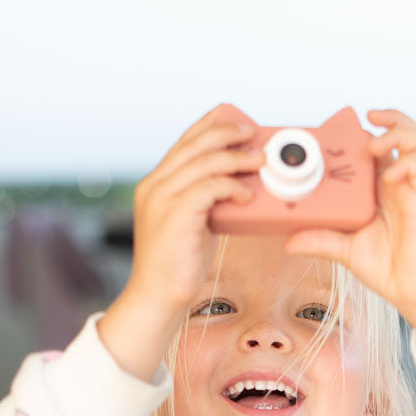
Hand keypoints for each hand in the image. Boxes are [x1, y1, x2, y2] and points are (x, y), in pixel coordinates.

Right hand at [98, 107, 263, 379]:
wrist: (158, 297)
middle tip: (254, 133)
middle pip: (195, 144)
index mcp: (156, 184)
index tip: (234, 117)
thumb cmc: (179, 266)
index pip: (184, 142)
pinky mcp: (175, 215)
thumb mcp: (192, 224)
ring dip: (237, 159)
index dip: (209, 125)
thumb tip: (236, 187)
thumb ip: (204, 202)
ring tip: (260, 161)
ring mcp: (162, 198)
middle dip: (227, 133)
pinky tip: (247, 196)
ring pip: (204, 162)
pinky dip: (231, 187)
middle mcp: (155, 185)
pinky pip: (208, 188)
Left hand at [283, 109, 415, 359]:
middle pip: (401, 137)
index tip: (341, 131)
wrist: (415, 293)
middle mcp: (400, 186)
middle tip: (366, 116)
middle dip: (388, 121)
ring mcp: (414, 191)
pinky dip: (406, 162)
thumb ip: (321, 240)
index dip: (363, 136)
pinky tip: (390, 173)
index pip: (376, 152)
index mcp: (382, 192)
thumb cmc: (388, 271)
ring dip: (400, 131)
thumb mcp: (346, 251)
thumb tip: (287, 242)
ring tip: (376, 140)